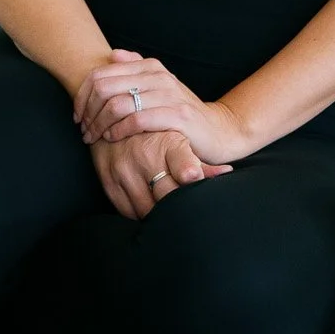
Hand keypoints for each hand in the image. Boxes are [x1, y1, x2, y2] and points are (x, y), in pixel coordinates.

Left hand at [74, 49, 249, 165]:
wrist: (217, 131)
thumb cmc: (180, 112)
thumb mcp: (159, 87)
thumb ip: (137, 69)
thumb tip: (113, 54)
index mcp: (150, 67)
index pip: (101, 74)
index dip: (82, 96)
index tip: (78, 115)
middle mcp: (158, 76)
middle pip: (104, 88)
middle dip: (87, 111)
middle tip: (83, 130)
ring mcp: (169, 95)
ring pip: (117, 104)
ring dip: (99, 124)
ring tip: (94, 137)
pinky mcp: (177, 116)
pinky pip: (137, 120)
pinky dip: (119, 130)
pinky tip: (113, 138)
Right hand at [89, 128, 230, 220]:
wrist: (114, 117)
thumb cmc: (157, 133)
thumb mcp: (179, 140)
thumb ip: (202, 162)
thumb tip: (226, 172)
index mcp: (169, 143)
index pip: (181, 160)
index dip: (188, 169)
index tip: (192, 176)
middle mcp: (144, 155)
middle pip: (167, 196)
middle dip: (178, 208)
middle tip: (187, 216)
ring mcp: (124, 168)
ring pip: (146, 208)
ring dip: (157, 214)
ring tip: (168, 213)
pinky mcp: (108, 180)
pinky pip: (126, 210)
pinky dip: (138, 213)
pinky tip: (147, 208)